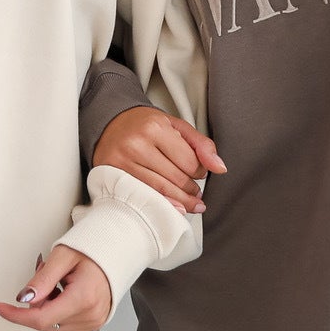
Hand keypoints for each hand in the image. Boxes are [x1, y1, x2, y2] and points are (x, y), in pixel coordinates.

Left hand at [0, 246, 111, 330]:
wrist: (116, 252)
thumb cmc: (90, 249)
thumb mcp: (62, 256)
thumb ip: (42, 279)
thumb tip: (23, 299)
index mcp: (83, 297)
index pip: (41, 318)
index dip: (16, 315)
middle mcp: (91, 315)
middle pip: (44, 323)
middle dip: (36, 304)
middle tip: (45, 277)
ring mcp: (94, 322)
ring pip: (52, 327)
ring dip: (46, 310)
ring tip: (60, 285)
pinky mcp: (95, 324)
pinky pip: (63, 328)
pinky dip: (57, 314)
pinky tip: (65, 295)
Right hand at [93, 106, 224, 212]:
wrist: (109, 122)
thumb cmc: (145, 125)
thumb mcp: (176, 126)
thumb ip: (201, 145)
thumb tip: (220, 167)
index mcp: (156, 128)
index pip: (190, 163)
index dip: (200, 172)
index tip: (199, 173)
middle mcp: (137, 144)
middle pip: (176, 179)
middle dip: (191, 190)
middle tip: (196, 192)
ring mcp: (122, 162)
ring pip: (160, 191)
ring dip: (181, 202)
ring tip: (190, 203)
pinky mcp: (112, 176)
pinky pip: (142, 197)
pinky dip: (161, 205)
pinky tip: (172, 207)